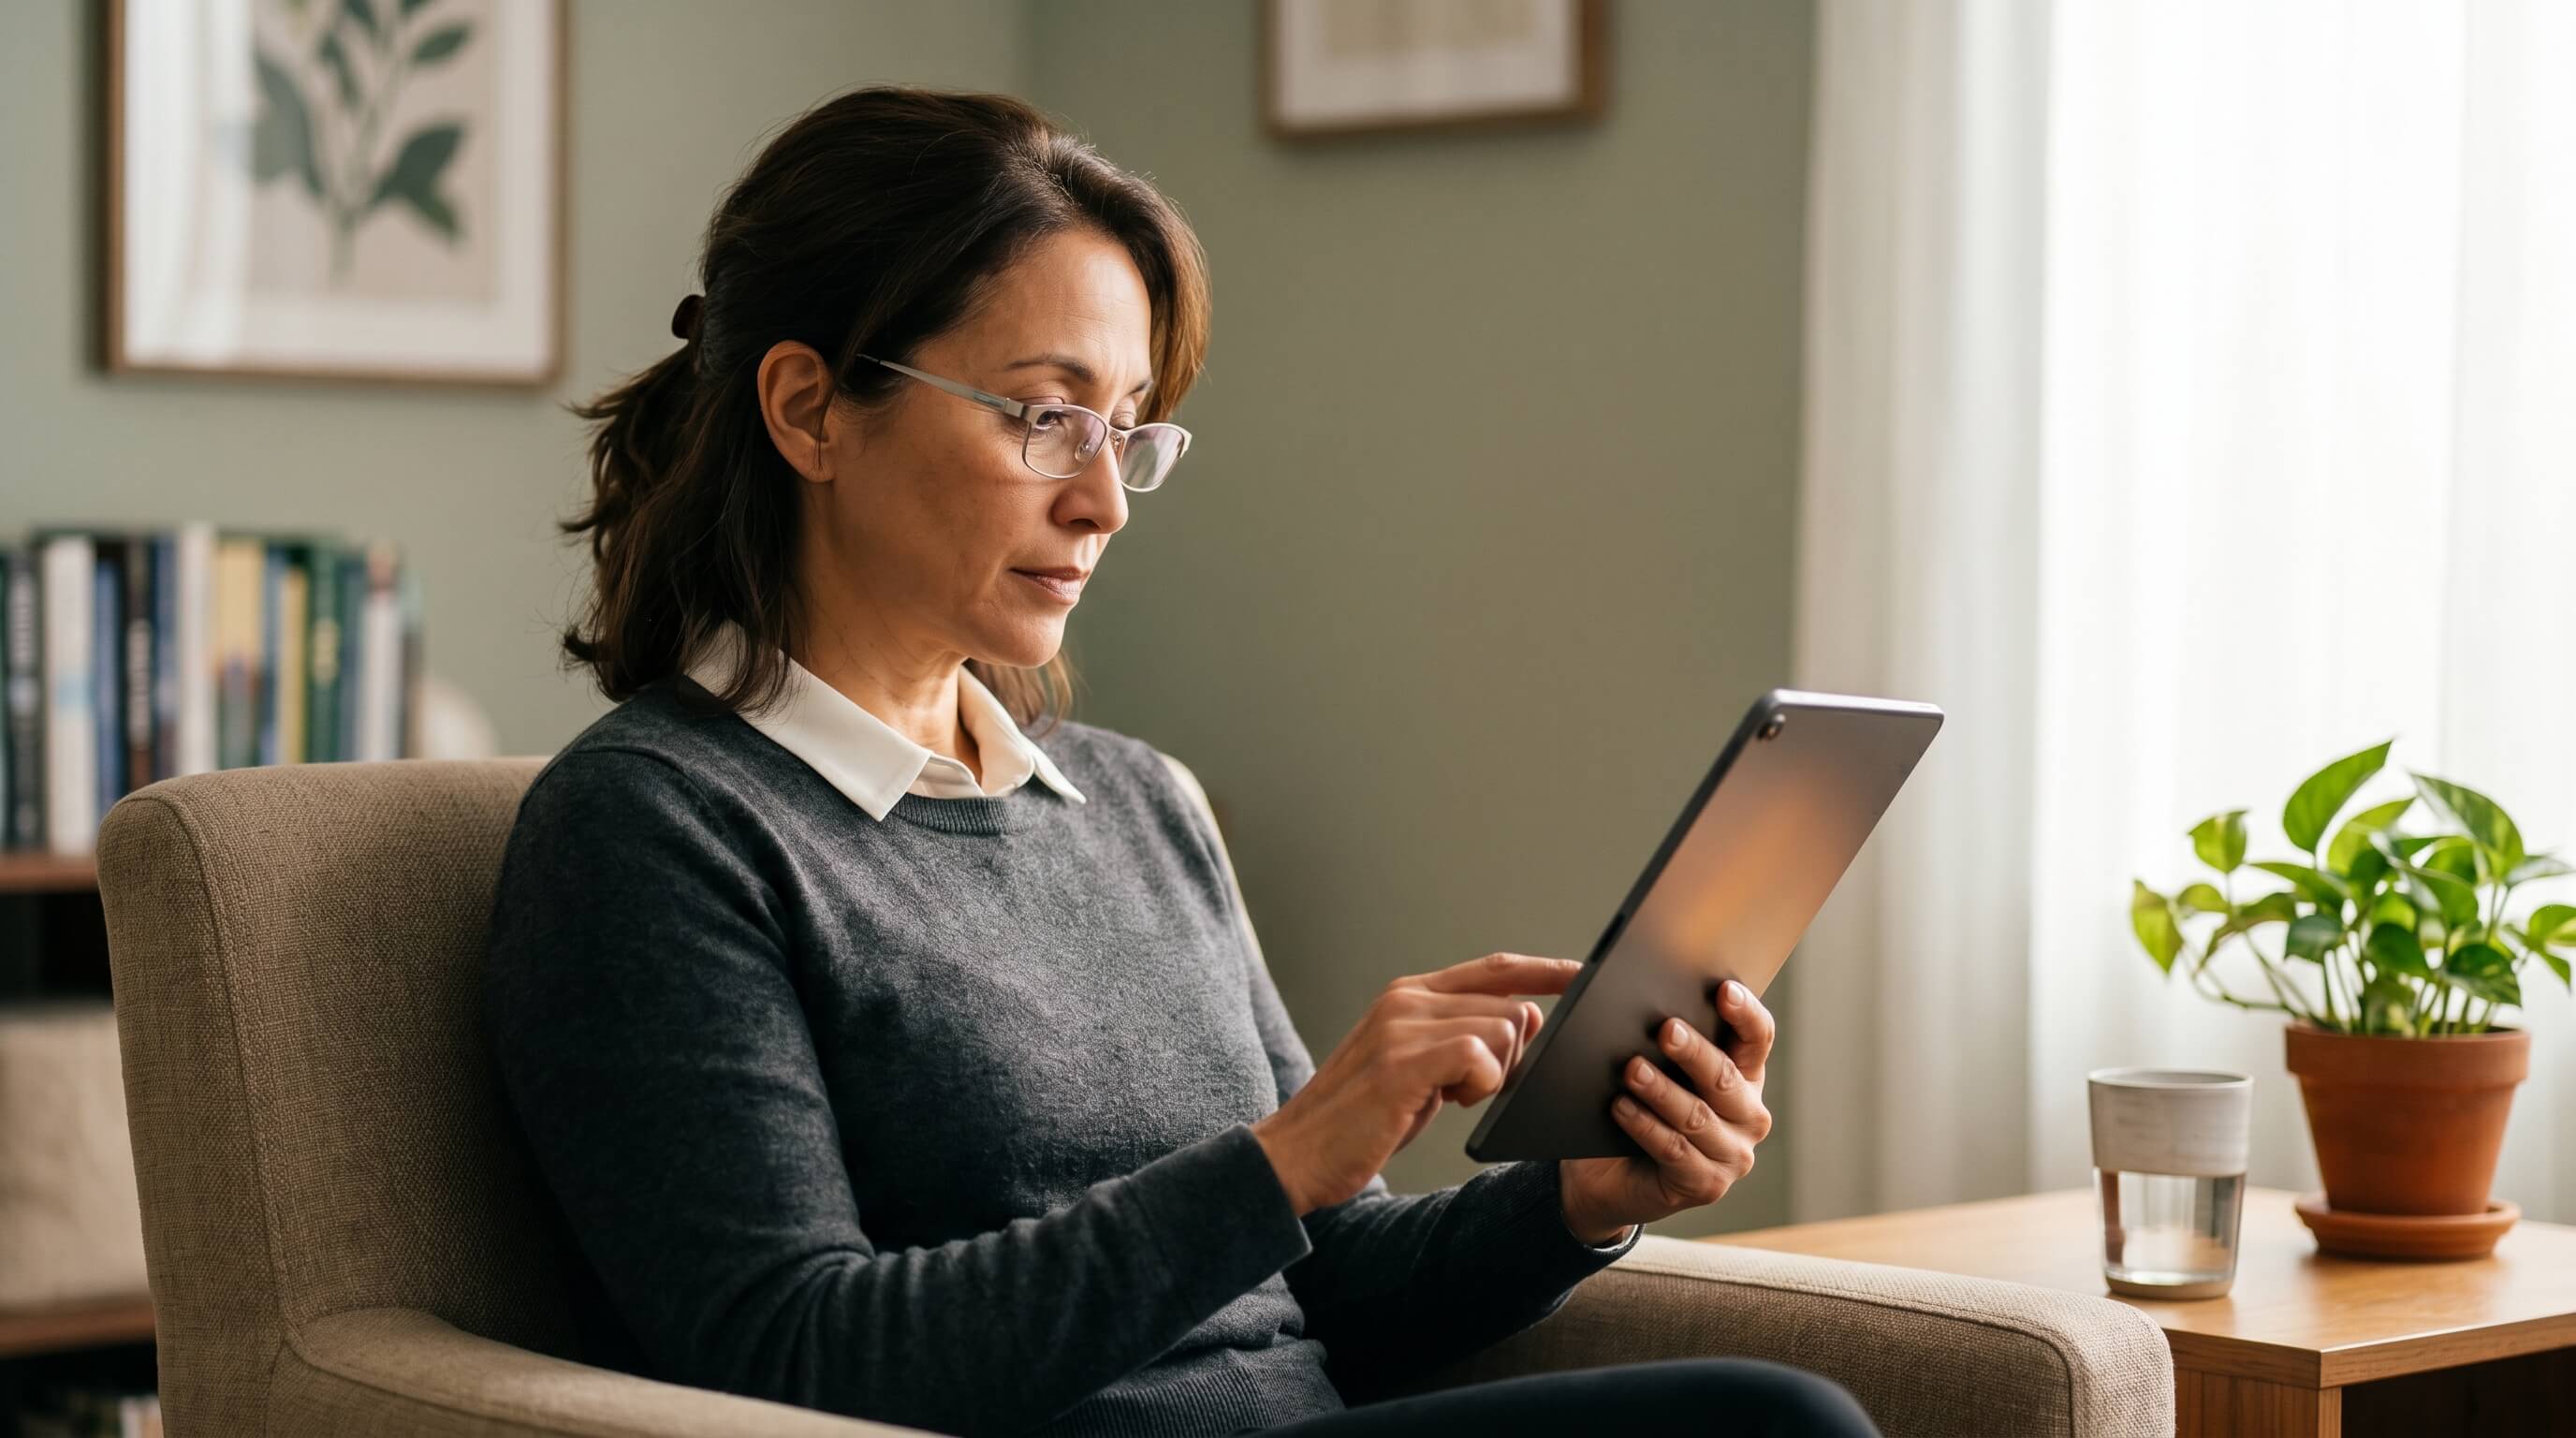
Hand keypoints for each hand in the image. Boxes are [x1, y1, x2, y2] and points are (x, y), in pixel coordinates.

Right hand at [1252, 953, 1579, 1213]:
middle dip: (1513, 1055)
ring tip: (1451, 1098)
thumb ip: (1467, 1038)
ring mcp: (1402, 1026)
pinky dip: (1482, 1084)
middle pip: (1509, 1005)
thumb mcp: (1421, 1070)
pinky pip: (1480, 1055)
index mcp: (1410, 994)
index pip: (1495, 969)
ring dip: (1495, 1074)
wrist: (1297, 1154)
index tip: (1583, 975)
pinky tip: (1452, 1102)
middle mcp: (1406, 999)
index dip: (1544, 971)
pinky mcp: (1402, 1061)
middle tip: (1470, 1090)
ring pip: (1502, 1028)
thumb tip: (1529, 1015)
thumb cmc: (1362, 1118)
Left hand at [1558, 978, 1776, 1242]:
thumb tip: (1651, 1005)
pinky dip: (1645, 1127)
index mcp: (1745, 1076)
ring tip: (1631, 1070)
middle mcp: (1749, 1115)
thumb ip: (1667, 1041)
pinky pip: (1674, 1151)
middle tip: (1664, 1030)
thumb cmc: (1640, 1107)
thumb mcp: (1658, 1069)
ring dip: (1662, 1091)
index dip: (1745, 1013)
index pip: (1757, 1038)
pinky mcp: (1707, 1185)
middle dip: (1694, 1052)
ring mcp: (1732, 1155)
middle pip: (1725, 1076)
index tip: (1724, 990)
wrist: (1611, 1175)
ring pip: (1697, 1116)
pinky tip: (1621, 1108)